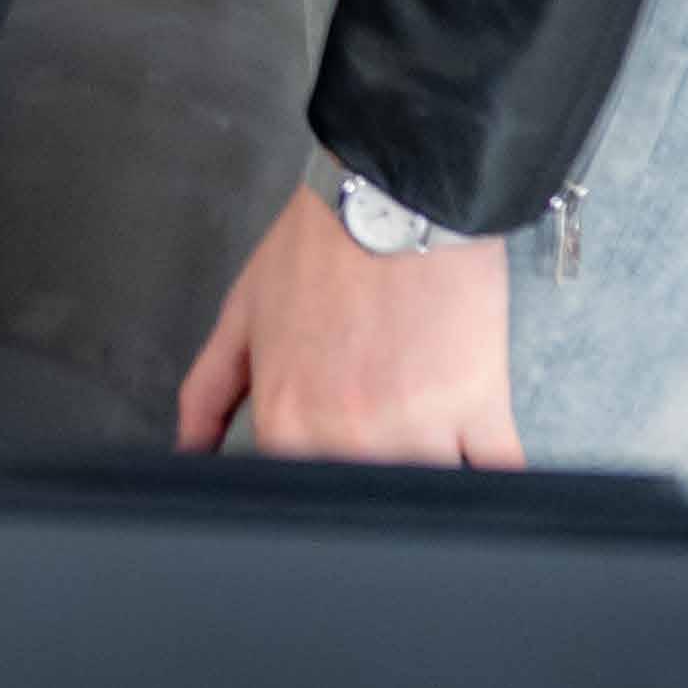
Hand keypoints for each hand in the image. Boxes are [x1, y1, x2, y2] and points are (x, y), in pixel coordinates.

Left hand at [176, 182, 525, 468]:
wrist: (394, 187)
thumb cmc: (322, 243)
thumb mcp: (245, 311)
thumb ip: (209, 391)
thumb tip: (189, 452)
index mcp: (288, 422)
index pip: (299, 496)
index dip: (318, 480)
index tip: (331, 458)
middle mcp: (349, 438)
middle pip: (366, 500)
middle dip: (372, 476)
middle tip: (379, 426)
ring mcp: (418, 430)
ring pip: (427, 496)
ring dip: (429, 474)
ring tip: (424, 424)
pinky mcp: (481, 410)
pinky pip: (499, 477)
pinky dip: (496, 480)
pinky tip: (482, 459)